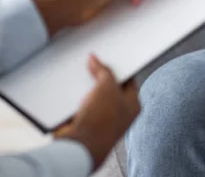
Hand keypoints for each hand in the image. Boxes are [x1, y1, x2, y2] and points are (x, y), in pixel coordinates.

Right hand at [55, 55, 139, 169]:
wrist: (79, 147)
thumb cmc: (101, 120)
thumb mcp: (106, 85)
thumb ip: (102, 70)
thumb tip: (94, 59)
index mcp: (133, 105)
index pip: (129, 80)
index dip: (120, 67)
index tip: (112, 57)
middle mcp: (119, 114)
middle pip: (109, 87)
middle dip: (100, 77)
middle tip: (94, 63)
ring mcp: (101, 120)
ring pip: (94, 96)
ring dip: (86, 88)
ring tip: (80, 75)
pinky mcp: (85, 125)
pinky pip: (80, 106)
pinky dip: (75, 99)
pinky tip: (71, 90)